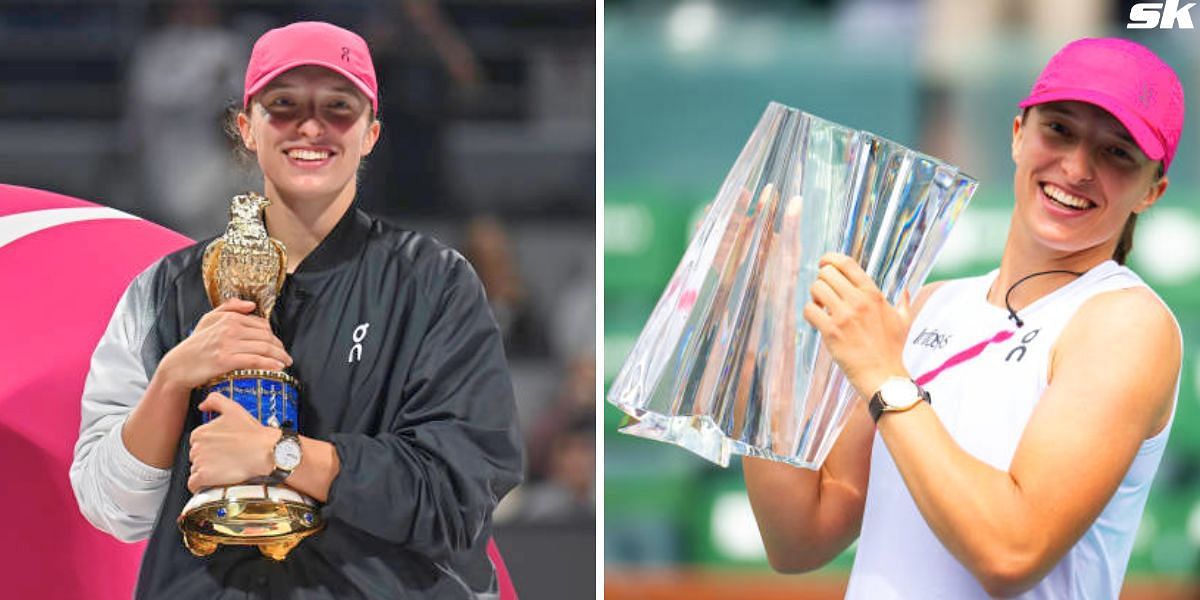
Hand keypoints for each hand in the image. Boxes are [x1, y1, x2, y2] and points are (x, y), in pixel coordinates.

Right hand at [158, 298, 291, 391]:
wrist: (178, 366)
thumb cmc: (195, 345)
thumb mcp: (208, 320)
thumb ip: (229, 308)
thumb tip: (251, 305)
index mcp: (229, 318)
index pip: (262, 325)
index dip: (274, 336)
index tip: (278, 346)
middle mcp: (230, 328)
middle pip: (266, 336)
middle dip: (279, 347)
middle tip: (286, 356)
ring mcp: (228, 344)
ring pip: (263, 348)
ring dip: (279, 356)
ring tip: (286, 363)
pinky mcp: (225, 360)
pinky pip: (255, 360)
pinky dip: (269, 364)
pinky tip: (278, 368)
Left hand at [187, 392, 278, 492]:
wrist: (268, 453)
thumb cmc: (254, 434)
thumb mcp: (234, 409)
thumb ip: (214, 400)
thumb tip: (202, 406)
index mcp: (200, 432)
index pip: (198, 444)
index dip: (211, 447)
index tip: (224, 449)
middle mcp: (197, 447)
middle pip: (196, 457)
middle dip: (209, 460)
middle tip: (227, 459)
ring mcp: (200, 463)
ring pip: (196, 471)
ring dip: (207, 473)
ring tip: (226, 470)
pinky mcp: (204, 477)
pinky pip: (194, 485)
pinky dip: (201, 486)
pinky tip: (214, 482)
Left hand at [802, 253, 912, 397]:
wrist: (885, 376)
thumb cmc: (893, 351)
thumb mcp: (904, 322)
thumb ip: (903, 303)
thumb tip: (906, 291)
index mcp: (873, 294)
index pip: (847, 263)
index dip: (830, 259)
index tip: (824, 263)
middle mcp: (859, 301)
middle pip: (827, 273)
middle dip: (821, 280)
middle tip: (824, 293)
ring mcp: (844, 316)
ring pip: (816, 288)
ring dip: (815, 296)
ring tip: (820, 307)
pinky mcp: (831, 332)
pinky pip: (809, 310)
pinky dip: (809, 312)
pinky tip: (817, 320)